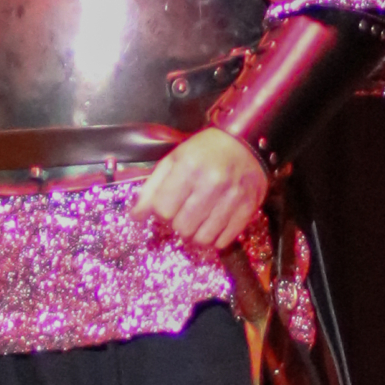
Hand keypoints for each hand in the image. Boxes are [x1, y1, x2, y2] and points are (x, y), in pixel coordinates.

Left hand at [132, 129, 268, 252]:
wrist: (244, 144)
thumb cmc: (204, 152)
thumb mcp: (173, 161)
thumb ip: (151, 188)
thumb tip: (136, 217)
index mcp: (189, 167)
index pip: (163, 210)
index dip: (161, 212)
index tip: (167, 205)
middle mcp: (212, 182)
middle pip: (182, 227)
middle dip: (178, 223)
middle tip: (184, 211)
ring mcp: (233, 197)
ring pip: (203, 238)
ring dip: (195, 234)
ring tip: (198, 219)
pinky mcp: (248, 209)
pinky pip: (223, 241)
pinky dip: (214, 238)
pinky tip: (213, 223)